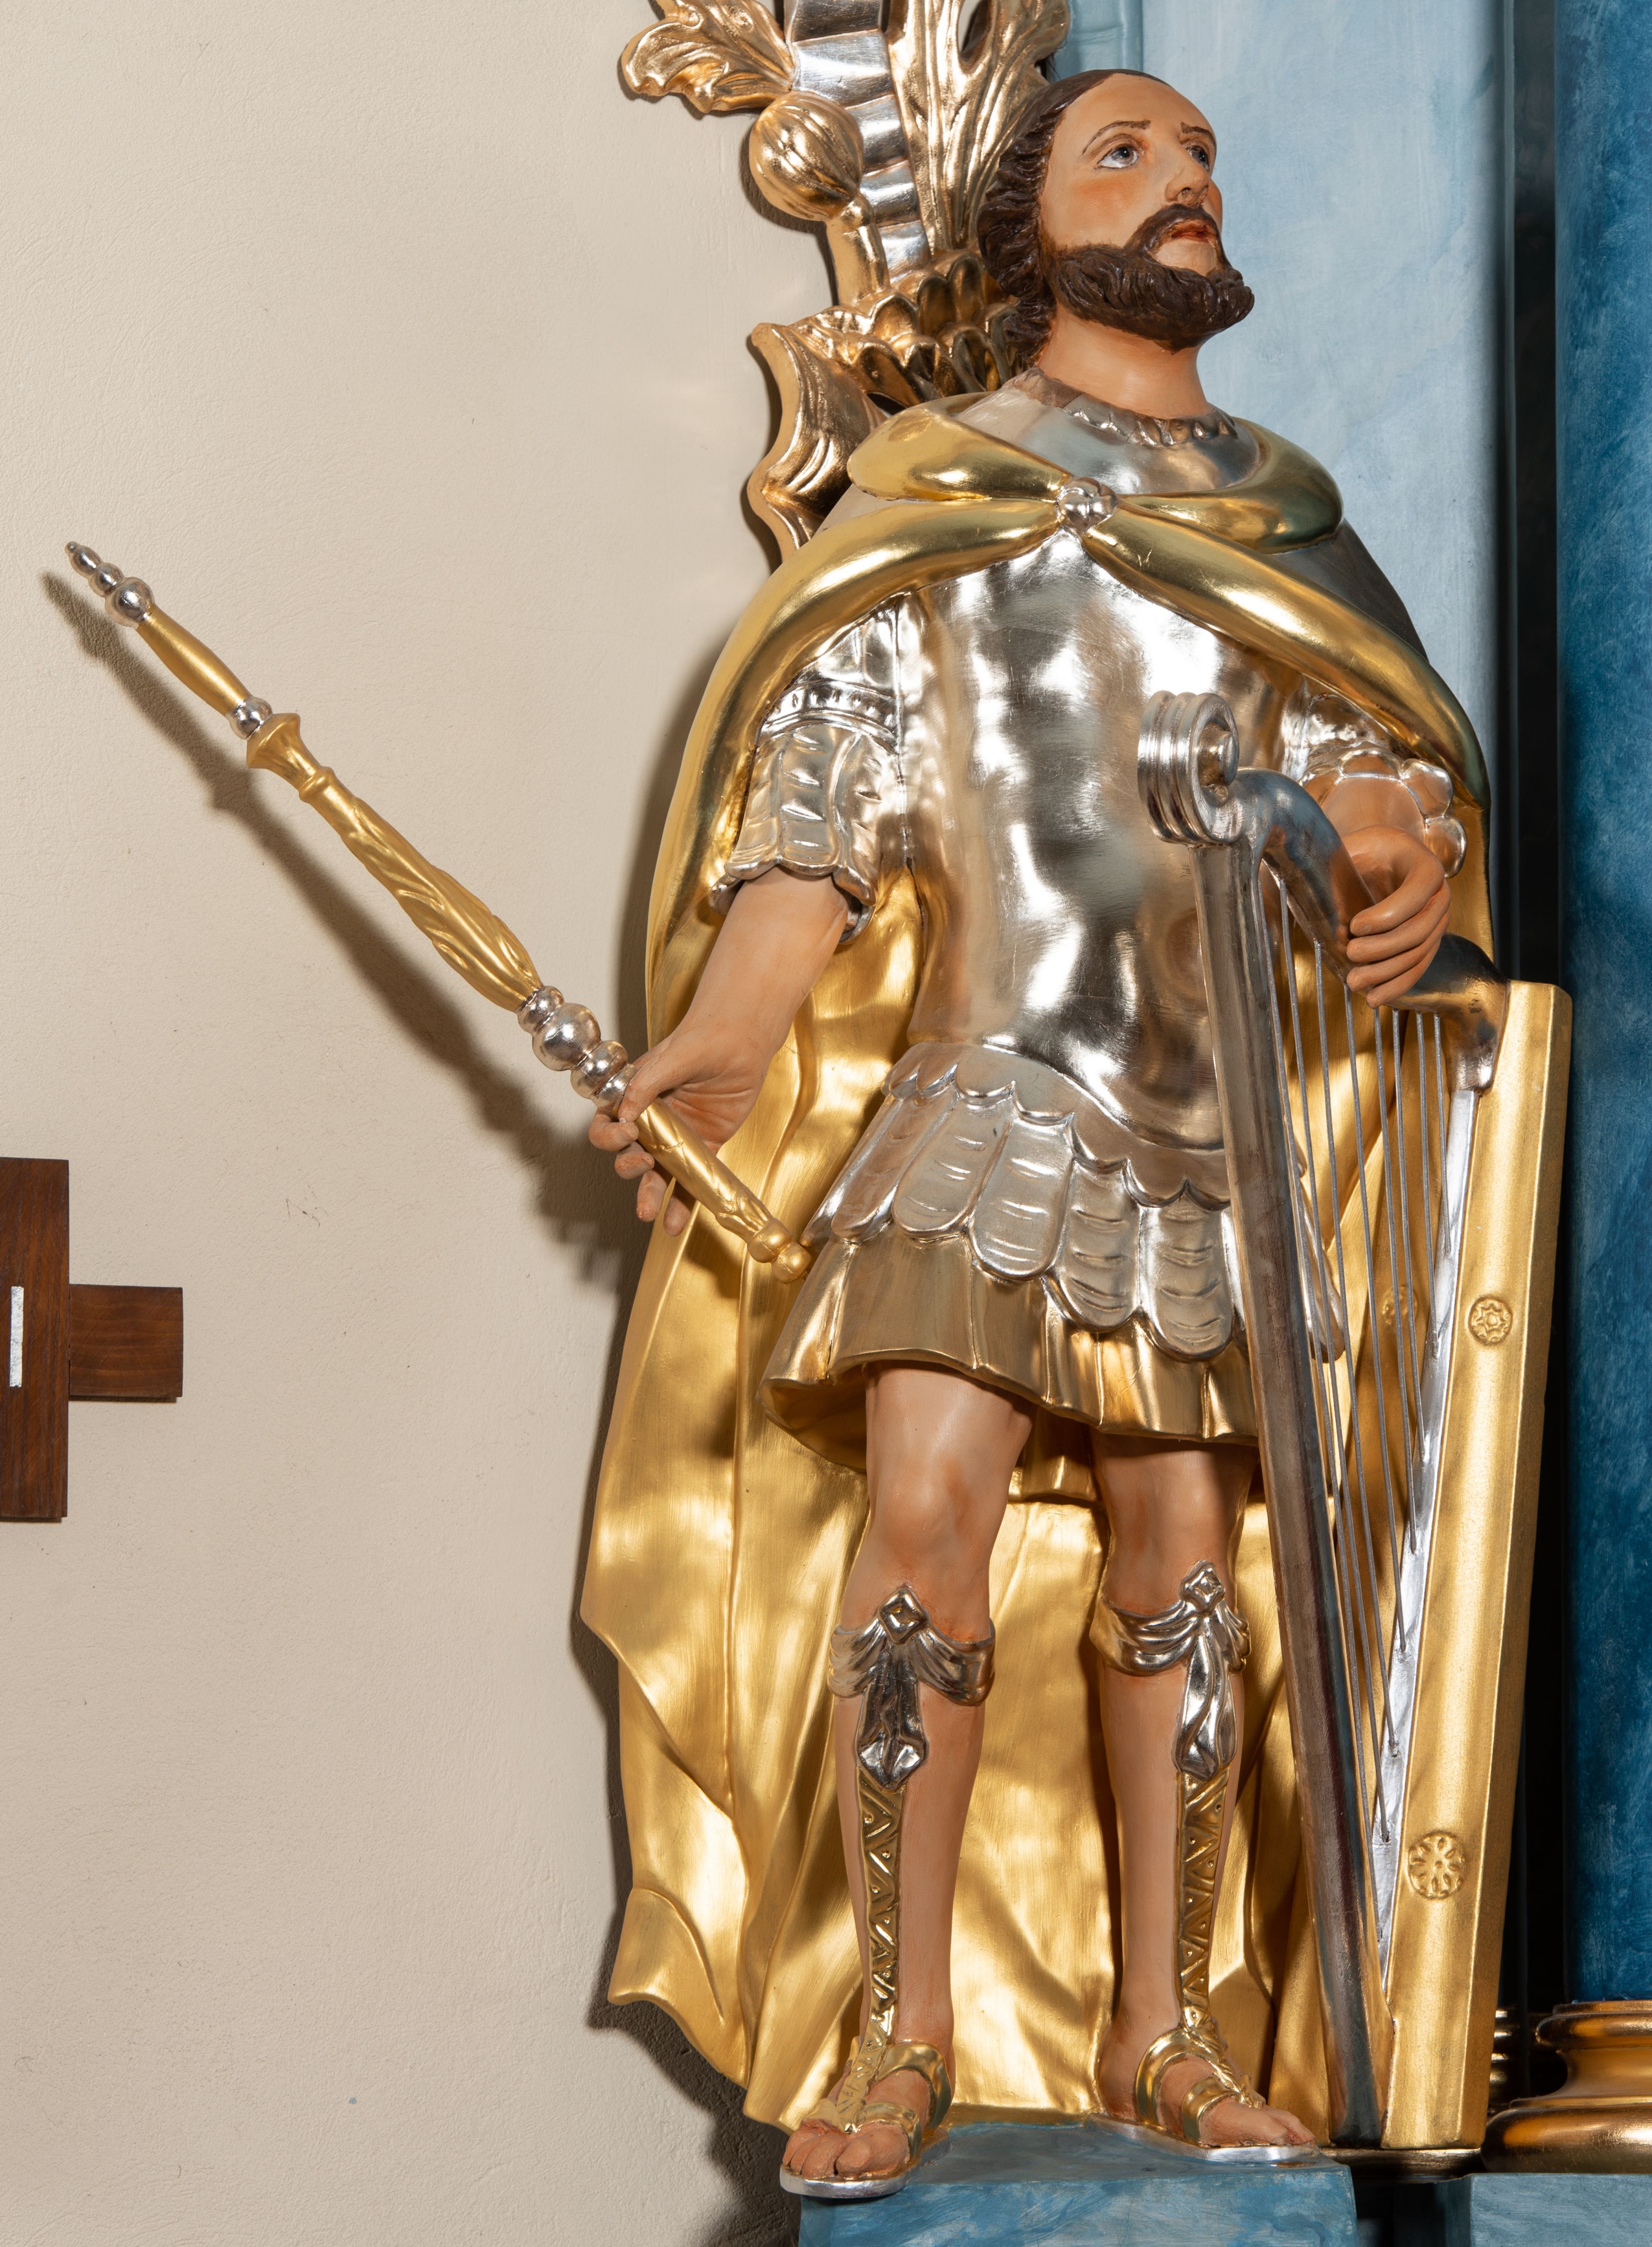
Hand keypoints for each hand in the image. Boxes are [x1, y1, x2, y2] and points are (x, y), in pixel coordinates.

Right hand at [587, 1013, 772, 1234]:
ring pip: (656, 1174)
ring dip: (649, 1194)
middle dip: (628, 1166)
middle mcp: (651, 1120)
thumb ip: (647, 1082)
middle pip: (627, 1154)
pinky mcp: (702, 1146)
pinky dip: (683, 1203)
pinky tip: (674, 1224)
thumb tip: (625, 1110)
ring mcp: (676, 1136)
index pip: (607, 1123)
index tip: (627, 1133)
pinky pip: (690, 1179)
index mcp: (634, 1096)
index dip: (610, 1135)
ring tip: (647, 1212)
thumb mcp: (673, 1056)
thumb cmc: (704, 1038)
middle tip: (643, 1162)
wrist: (742, 1041)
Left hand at [1342, 825, 1450, 1003]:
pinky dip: (1397, 985)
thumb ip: (1336, 868)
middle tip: (1350, 954)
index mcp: (1424, 866)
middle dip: (1382, 949)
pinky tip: (1375, 998)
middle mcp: (1438, 896)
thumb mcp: (1351, 849)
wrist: (1383, 859)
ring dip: (1385, 973)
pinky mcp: (1428, 943)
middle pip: (1418, 931)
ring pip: (1418, 955)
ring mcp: (1436, 922)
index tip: (1354, 925)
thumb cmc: (1365, 853)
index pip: (1416, 894)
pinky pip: (1417, 968)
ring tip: (1354, 982)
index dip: (1386, 915)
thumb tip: (1314, 897)